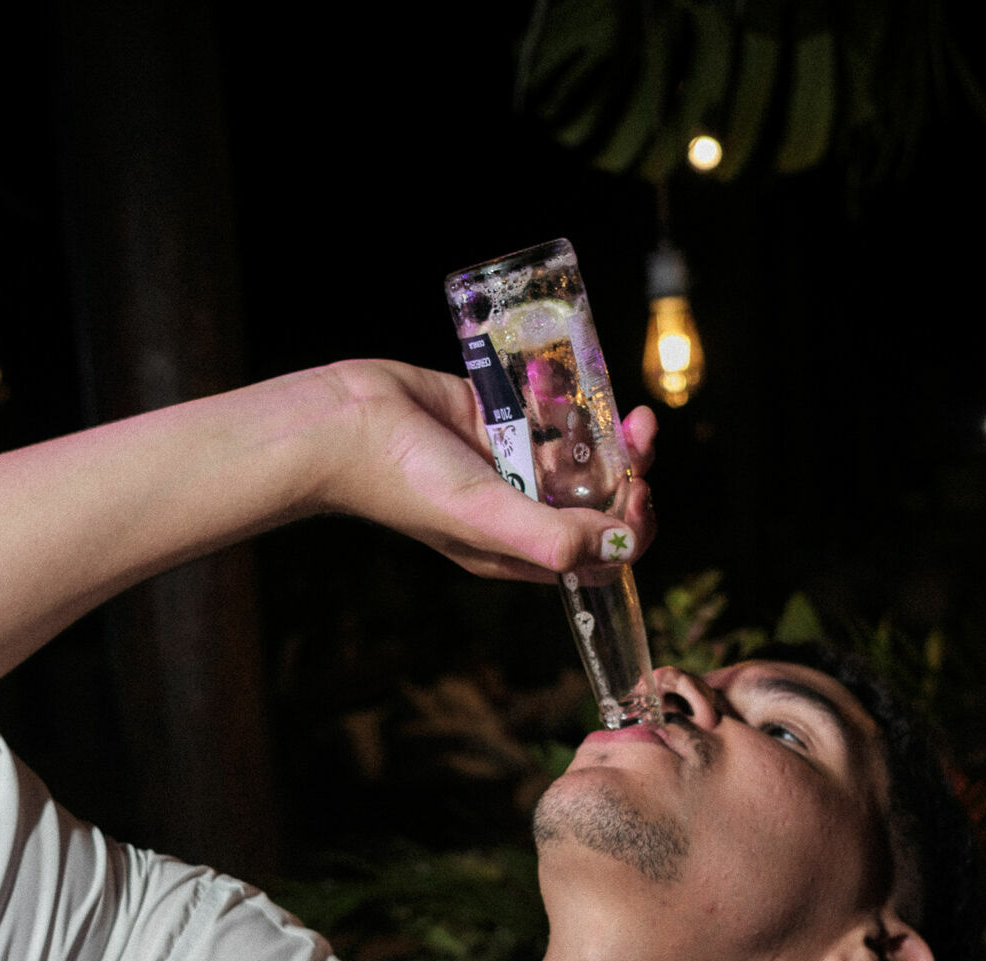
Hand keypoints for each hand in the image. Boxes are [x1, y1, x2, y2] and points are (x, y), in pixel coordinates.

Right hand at [318, 360, 655, 581]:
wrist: (347, 421)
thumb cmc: (408, 480)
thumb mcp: (485, 517)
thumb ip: (553, 536)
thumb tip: (620, 543)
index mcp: (520, 551)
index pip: (599, 554)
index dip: (630, 527)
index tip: (638, 489)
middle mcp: (521, 512)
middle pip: (598, 500)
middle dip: (628, 468)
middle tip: (637, 430)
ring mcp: (511, 466)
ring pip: (579, 454)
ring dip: (605, 430)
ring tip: (614, 403)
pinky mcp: (498, 422)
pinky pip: (547, 413)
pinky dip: (562, 398)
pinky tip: (561, 381)